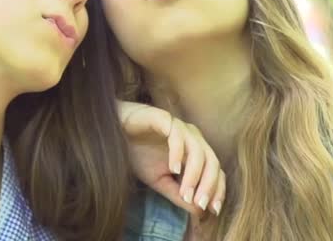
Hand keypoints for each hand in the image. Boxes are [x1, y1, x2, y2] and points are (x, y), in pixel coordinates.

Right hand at [119, 101, 224, 216]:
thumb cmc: (139, 154)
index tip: (213, 210)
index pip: (216, 171)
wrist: (115, 134)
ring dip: (194, 175)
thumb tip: (199, 212)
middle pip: (212, 162)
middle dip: (209, 185)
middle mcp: (193, 138)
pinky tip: (173, 169)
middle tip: (199, 204)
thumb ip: (179, 194)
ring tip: (185, 193)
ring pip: (198, 151)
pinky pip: (177, 136)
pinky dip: (178, 153)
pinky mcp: (165, 119)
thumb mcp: (160, 181)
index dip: (217, 190)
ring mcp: (180, 127)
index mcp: (196, 151)